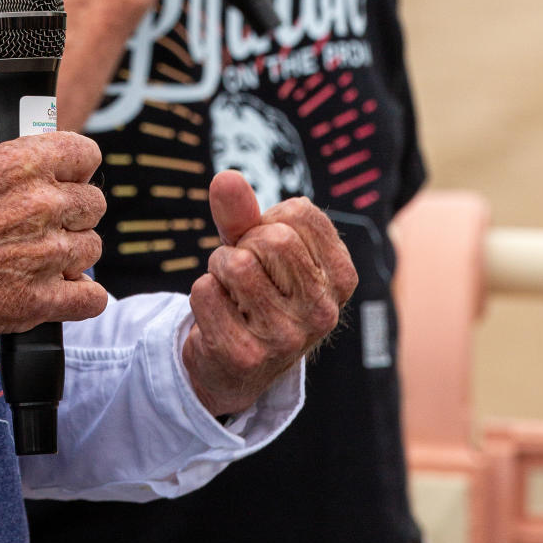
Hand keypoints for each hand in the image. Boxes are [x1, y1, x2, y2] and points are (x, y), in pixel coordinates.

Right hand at [0, 132, 107, 336]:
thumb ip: (11, 165)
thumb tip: (40, 162)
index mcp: (20, 164)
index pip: (86, 154)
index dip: (77, 168)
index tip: (69, 177)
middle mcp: (40, 205)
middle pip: (93, 203)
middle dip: (73, 212)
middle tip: (46, 222)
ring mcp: (45, 255)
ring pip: (93, 247)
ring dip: (73, 252)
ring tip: (41, 256)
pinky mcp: (41, 300)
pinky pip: (92, 297)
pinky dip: (80, 295)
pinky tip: (60, 289)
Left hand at [182, 171, 357, 418]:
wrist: (236, 364)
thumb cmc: (256, 288)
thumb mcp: (256, 245)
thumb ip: (242, 210)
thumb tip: (225, 178)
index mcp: (341, 278)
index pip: (301, 212)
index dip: (270, 221)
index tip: (269, 250)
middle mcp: (323, 312)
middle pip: (272, 238)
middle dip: (244, 245)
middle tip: (247, 274)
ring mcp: (286, 338)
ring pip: (236, 264)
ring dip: (219, 268)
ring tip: (232, 293)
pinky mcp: (245, 356)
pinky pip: (204, 291)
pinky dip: (202, 296)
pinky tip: (221, 319)